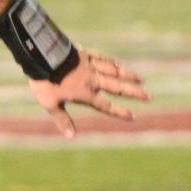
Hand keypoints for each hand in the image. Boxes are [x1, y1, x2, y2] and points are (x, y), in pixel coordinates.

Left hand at [29, 47, 150, 138]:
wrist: (41, 56)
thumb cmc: (45, 82)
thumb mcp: (51, 104)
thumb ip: (62, 120)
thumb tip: (71, 136)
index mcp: (84, 93)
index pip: (105, 105)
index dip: (119, 112)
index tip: (133, 117)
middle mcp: (92, 80)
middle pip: (117, 87)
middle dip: (134, 93)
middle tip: (149, 96)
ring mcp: (90, 66)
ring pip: (114, 71)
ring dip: (128, 75)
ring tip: (141, 79)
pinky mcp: (85, 54)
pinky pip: (102, 58)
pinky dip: (111, 61)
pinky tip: (118, 63)